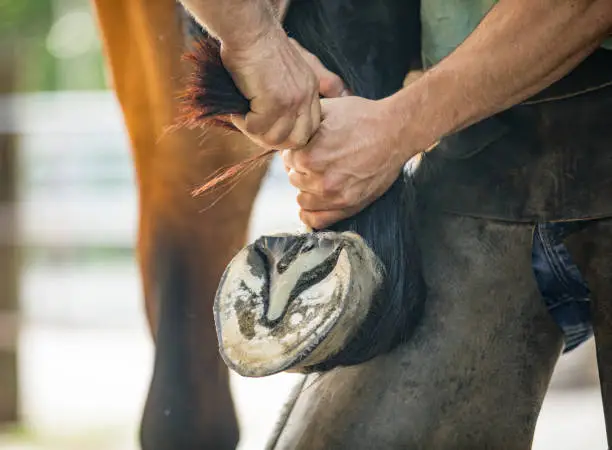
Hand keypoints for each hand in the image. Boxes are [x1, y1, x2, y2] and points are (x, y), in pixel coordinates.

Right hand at [221, 29, 347, 149]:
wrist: (250, 31)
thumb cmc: (259, 48)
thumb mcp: (284, 73)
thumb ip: (288, 97)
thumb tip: (273, 127)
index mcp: (311, 89)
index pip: (310, 128)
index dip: (290, 135)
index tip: (272, 130)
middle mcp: (306, 96)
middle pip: (298, 140)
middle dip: (275, 141)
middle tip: (256, 130)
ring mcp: (292, 101)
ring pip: (275, 138)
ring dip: (255, 132)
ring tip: (243, 117)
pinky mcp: (274, 101)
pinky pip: (256, 128)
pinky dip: (243, 123)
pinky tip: (237, 111)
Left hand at [281, 96, 419, 228]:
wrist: (395, 132)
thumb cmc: (363, 118)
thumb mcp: (328, 110)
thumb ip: (303, 122)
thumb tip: (289, 131)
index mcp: (309, 156)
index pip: (286, 160)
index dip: (295, 152)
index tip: (306, 149)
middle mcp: (320, 180)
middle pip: (294, 179)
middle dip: (301, 169)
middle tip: (316, 161)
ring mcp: (334, 196)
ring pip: (303, 200)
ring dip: (307, 189)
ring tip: (320, 178)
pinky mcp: (349, 206)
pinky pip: (317, 221)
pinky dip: (311, 215)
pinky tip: (315, 202)